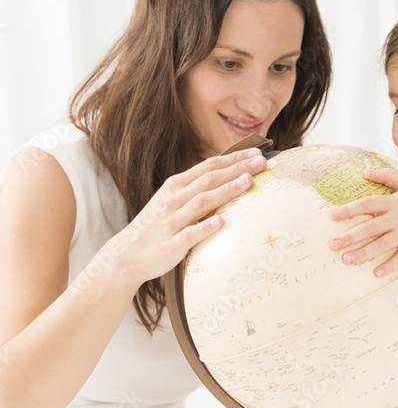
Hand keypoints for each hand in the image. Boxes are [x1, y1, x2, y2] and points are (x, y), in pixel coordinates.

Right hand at [111, 148, 266, 287]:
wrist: (127, 254)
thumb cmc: (156, 227)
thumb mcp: (173, 201)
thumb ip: (196, 190)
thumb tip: (226, 178)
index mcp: (176, 186)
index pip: (208, 167)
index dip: (233, 159)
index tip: (256, 152)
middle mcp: (174, 200)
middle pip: (209, 180)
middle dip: (236, 169)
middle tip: (261, 161)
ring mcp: (172, 221)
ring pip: (201, 202)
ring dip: (225, 191)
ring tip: (247, 181)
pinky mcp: (171, 244)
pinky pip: (190, 234)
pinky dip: (205, 227)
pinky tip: (221, 221)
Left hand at [328, 168, 397, 276]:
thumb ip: (387, 176)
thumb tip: (365, 171)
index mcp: (394, 202)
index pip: (367, 204)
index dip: (349, 209)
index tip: (332, 215)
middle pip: (371, 227)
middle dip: (350, 236)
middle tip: (332, 244)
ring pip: (382, 244)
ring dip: (364, 253)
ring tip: (346, 259)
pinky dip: (390, 265)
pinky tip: (376, 273)